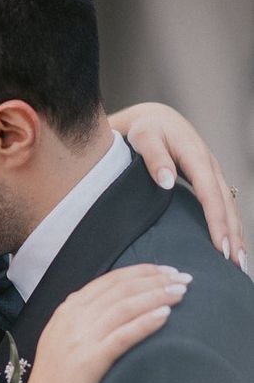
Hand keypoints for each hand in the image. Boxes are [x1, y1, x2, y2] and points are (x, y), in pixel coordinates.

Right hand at [9, 264, 190, 382]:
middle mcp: (73, 318)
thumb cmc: (56, 376)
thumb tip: (108, 299)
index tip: (164, 270)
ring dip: (156, 296)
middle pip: (119, 290)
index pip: (108, 281)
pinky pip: (123, 335)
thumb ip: (79, 315)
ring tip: (180, 292)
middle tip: (182, 277)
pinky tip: (165, 315)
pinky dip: (145, 323)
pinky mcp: (91, 360)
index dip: (139, 272)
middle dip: (154, 280)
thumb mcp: (60, 335)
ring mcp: (81, 338)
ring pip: (124, 307)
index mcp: (67, 310)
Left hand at [110, 103, 245, 270]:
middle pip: (226, 204)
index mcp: (195, 155)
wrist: (154, 118)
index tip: (220, 245)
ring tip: (237, 263)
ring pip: (229, 206)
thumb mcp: (144, 137)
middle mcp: (209, 166)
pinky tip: (229, 244)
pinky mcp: (208, 179)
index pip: (210, 193)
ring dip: (235, 233)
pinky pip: (222, 204)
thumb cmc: (146, 128)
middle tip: (234, 264)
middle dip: (232, 234)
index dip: (217, 220)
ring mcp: (211, 173)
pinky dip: (228, 224)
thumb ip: (154, 157)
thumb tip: (167, 181)